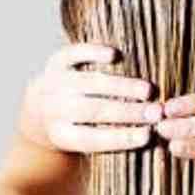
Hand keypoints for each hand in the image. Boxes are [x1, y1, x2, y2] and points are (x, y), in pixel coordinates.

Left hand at [17, 43, 162, 152]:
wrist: (38, 109)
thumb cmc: (77, 129)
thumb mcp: (85, 142)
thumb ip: (112, 140)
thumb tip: (152, 140)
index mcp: (61, 135)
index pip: (92, 139)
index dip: (120, 138)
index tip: (147, 136)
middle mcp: (55, 109)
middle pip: (93, 111)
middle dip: (127, 113)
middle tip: (156, 112)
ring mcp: (55, 83)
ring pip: (90, 83)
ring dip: (121, 86)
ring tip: (148, 90)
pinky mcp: (56, 61)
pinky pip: (74, 54)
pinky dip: (93, 53)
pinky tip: (116, 55)